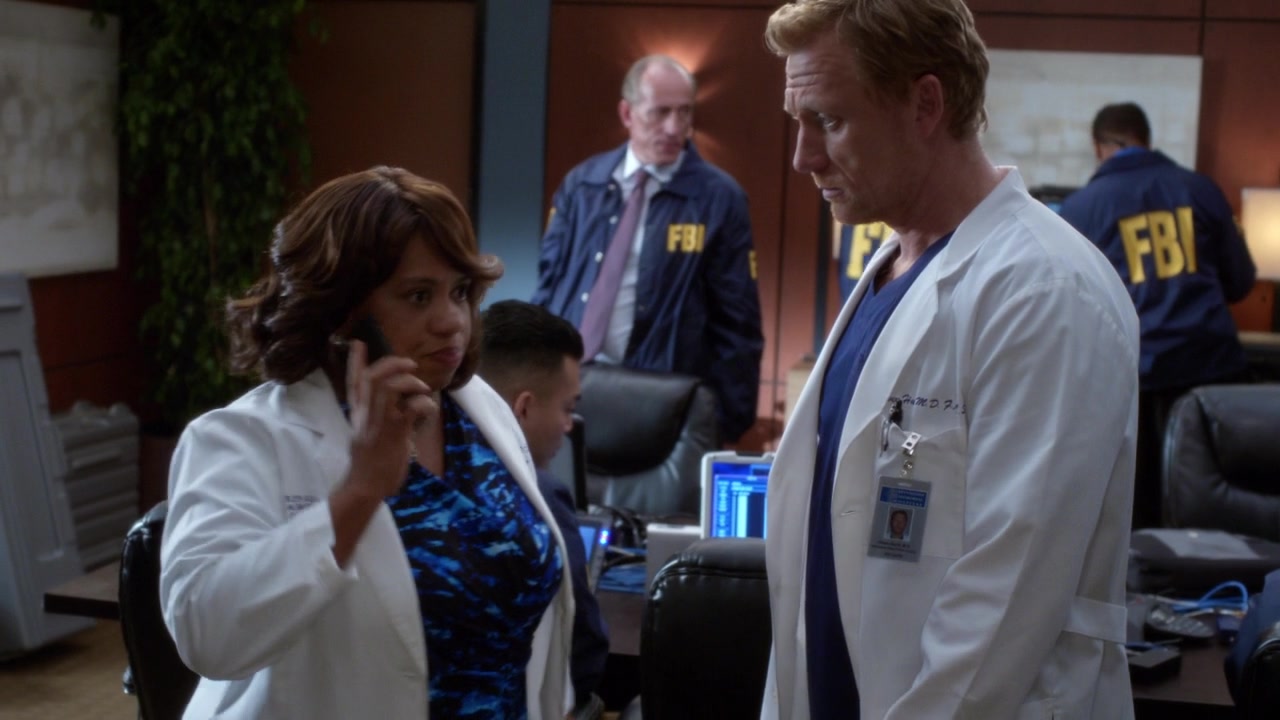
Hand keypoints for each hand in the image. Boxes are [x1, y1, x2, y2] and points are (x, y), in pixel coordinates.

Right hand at [343, 340, 435, 497]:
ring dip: (409, 382)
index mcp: (357, 414)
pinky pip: (409, 409)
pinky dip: (424, 403)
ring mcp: (378, 423)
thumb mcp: (367, 434)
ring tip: (421, 388)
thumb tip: (394, 401)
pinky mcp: (393, 434)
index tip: (358, 343)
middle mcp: (365, 415)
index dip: (355, 362)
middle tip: (410, 363)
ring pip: (388, 388)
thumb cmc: (370, 463)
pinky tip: (428, 408)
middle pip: (372, 378)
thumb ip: (376, 415)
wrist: (365, 487)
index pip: (353, 383)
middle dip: (391, 364)